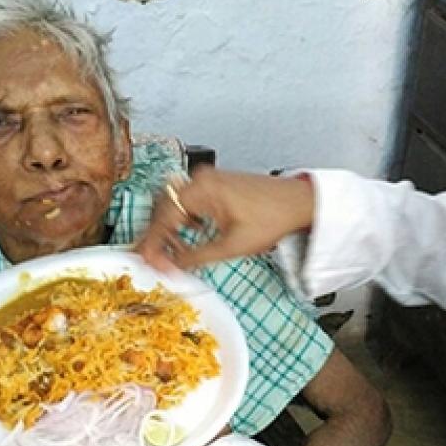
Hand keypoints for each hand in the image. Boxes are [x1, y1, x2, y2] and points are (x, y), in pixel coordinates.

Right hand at [136, 167, 314, 270]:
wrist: (298, 202)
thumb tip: (172, 267)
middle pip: (164, 208)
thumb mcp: (232, 246)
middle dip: (157, 236)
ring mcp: (209, 179)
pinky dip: (184, 219)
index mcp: (201, 189)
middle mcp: (201, 178)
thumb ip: (196, 257)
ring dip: (169, 228)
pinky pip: (189, 200)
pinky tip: (189, 236)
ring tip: (169, 252)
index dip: (152, 243)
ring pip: (174, 204)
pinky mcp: (216, 183)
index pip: (164, 218)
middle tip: (153, 259)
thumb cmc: (273, 217)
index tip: (147, 260)